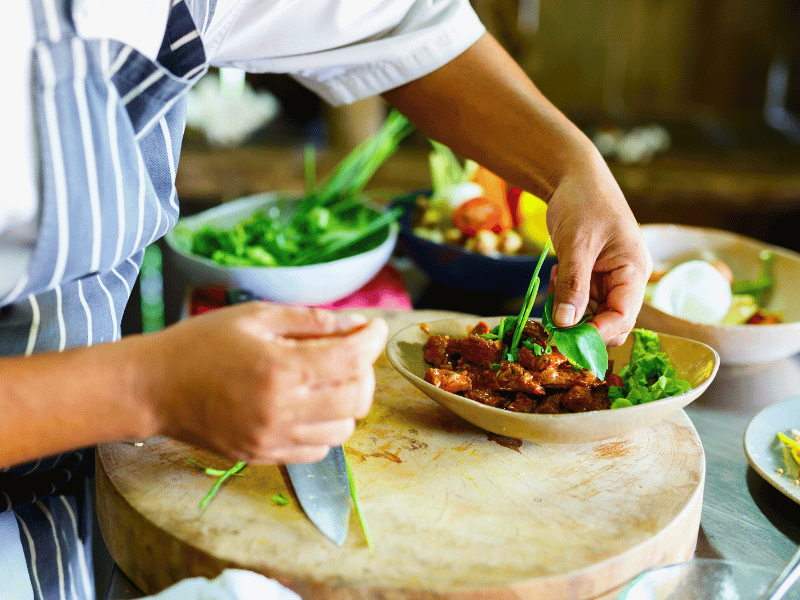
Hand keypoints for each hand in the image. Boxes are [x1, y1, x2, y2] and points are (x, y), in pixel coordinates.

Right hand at [146, 302, 387, 463]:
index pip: (351, 358)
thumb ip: (310, 320)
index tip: (375, 327)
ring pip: (344, 429)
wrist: (154, 387)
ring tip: (328, 379)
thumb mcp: (256, 316)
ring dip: (347, 402)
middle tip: (350, 352)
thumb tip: (355, 325)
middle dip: (363, 371)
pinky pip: (318, 451)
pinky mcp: (263, 456)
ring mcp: (272, 439)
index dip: (372, 339)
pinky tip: (309, 404)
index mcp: (279, 368)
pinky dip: (326, 427)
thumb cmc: (201, 343)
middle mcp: (281, 409)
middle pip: (356, 398)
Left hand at [545, 149, 651, 345]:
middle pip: (608, 322)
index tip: (568, 341)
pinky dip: (563, 296)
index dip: (597, 333)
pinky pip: (578, 300)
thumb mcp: (577, 244)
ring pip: (590, 314)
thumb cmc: (583, 202)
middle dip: (580, 325)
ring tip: (556, 279)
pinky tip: (557, 272)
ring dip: (568, 309)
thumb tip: (566, 325)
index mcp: (634, 271)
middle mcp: (625, 280)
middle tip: (552, 318)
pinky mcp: (591, 276)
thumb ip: (574, 286)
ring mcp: (608, 279)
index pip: (623, 317)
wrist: (572, 177)